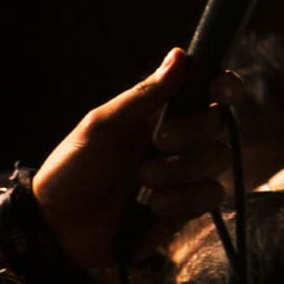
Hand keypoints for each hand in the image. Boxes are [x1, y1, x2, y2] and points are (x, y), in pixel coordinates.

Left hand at [34, 50, 208, 267]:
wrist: (59, 228)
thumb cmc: (73, 170)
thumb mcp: (101, 127)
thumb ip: (144, 95)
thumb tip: (181, 54)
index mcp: (160, 113)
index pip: (208, 90)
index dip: (225, 86)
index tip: (220, 91)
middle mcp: (179, 140)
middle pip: (218, 123)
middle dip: (191, 133)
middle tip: (157, 143)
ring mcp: (185, 174)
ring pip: (218, 158)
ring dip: (181, 170)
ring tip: (143, 181)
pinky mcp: (188, 207)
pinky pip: (212, 194)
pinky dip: (184, 199)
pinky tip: (153, 207)